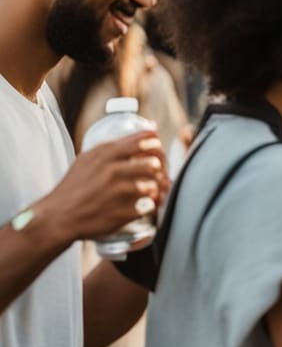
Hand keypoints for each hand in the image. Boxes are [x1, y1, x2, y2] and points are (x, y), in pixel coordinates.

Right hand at [41, 130, 169, 242]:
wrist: (59, 216)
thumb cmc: (75, 187)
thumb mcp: (88, 159)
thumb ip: (114, 146)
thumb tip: (147, 129)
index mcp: (103, 155)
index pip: (140, 143)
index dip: (154, 144)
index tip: (157, 147)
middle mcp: (111, 171)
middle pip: (152, 165)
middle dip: (158, 170)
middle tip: (156, 173)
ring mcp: (118, 192)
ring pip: (152, 186)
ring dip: (154, 189)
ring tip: (148, 190)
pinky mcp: (123, 212)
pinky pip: (149, 206)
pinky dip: (148, 206)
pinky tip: (140, 205)